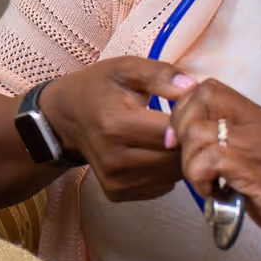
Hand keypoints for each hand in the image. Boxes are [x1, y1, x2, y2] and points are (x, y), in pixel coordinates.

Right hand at [40, 58, 191, 201]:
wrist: (67, 115)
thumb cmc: (99, 88)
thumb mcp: (126, 68)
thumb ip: (161, 75)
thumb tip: (192, 88)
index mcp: (117, 125)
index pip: (172, 134)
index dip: (191, 122)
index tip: (193, 110)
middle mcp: (113, 158)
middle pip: (174, 160)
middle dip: (188, 142)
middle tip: (185, 122)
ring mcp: (114, 179)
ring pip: (171, 176)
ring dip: (178, 158)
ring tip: (168, 135)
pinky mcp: (116, 192)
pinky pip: (160, 187)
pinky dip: (165, 171)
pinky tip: (154, 150)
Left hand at [167, 78, 260, 260]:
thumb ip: (236, 146)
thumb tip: (194, 142)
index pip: (211, 87)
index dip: (187, 108)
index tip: (183, 138)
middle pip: (202, 97)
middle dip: (181, 128)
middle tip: (188, 159)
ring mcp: (260, 145)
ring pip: (197, 132)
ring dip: (190, 161)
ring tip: (206, 183)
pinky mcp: (256, 170)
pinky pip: (207, 160)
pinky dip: (200, 179)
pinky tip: (215, 194)